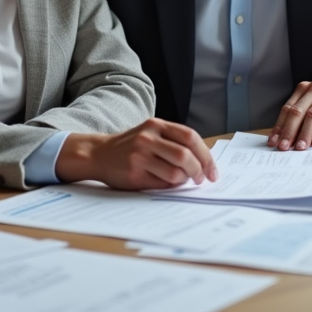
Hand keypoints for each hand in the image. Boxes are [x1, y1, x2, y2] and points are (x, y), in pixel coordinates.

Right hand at [55, 118, 217, 189]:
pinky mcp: (134, 174)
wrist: (99, 154)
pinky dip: (170, 186)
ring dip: (184, 180)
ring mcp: (140, 156)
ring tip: (181, 180)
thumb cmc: (131, 146)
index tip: (213, 171)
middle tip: (202, 179)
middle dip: (199, 170)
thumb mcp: (151, 133)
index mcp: (156, 124)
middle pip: (185, 155)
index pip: (190, 137)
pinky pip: (162, 184)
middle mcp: (148, 137)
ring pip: (175, 173)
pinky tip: (166, 183)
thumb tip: (205, 161)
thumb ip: (174, 141)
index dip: (206, 155)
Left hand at [267, 81, 311, 150]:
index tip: (274, 142)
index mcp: (305, 88)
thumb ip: (302, 120)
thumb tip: (284, 140)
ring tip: (301, 147)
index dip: (280, 126)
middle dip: (289, 131)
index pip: (288, 108)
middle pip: (298, 111)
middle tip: (284, 147)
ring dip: (305, 133)